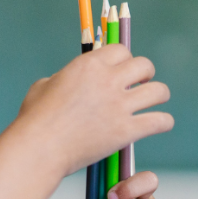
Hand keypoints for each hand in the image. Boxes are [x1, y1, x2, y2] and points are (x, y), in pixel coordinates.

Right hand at [15, 45, 173, 176]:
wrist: (38, 148)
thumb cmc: (34, 119)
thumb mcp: (42, 87)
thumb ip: (62, 78)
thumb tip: (69, 80)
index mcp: (87, 66)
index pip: (120, 50)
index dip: (123, 60)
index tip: (122, 71)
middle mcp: (107, 81)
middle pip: (145, 65)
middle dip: (144, 75)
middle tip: (138, 86)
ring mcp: (119, 106)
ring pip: (159, 91)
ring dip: (158, 96)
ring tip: (153, 104)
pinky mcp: (126, 131)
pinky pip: (161, 121)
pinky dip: (163, 122)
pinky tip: (159, 124)